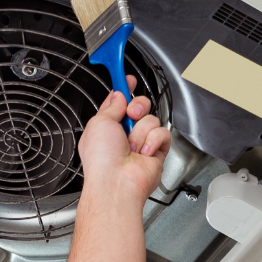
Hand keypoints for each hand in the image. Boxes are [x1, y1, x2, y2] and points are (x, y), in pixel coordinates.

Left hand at [78, 82, 170, 216]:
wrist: (117, 182)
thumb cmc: (102, 160)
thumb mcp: (99, 122)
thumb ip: (111, 105)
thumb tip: (118, 95)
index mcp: (106, 127)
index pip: (118, 102)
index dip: (124, 88)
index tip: (127, 78)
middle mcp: (123, 135)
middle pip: (139, 106)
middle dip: (137, 108)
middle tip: (131, 116)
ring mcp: (140, 142)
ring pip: (151, 119)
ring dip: (141, 131)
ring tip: (132, 146)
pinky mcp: (156, 151)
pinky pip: (162, 132)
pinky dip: (153, 141)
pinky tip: (143, 153)